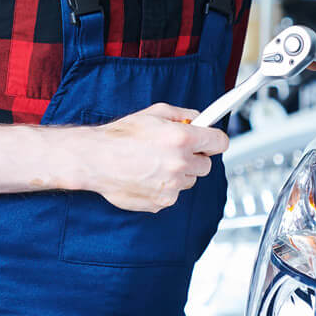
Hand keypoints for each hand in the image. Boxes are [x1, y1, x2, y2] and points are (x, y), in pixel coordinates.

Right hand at [85, 103, 228, 211]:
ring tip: (156, 163)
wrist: (95, 160)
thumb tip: (200, 118)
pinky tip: (148, 176)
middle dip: (195, 157)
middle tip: (176, 151)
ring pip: (190, 180)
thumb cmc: (121, 136)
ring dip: (180, 173)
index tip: (211, 141)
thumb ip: (183, 114)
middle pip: (206, 164)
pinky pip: (174, 194)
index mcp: (182, 138)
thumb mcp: (155, 112)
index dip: (215, 141)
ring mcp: (172, 185)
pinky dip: (165, 187)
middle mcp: (180, 163)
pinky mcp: (162, 202)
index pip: (220, 142)